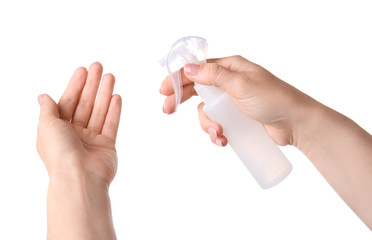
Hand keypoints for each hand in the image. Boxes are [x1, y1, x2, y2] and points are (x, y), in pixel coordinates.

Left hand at [37, 62, 121, 185]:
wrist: (80, 178)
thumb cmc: (59, 153)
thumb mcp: (46, 126)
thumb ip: (48, 109)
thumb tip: (43, 96)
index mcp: (57, 129)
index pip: (67, 102)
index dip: (75, 85)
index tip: (83, 70)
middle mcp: (74, 134)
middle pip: (85, 104)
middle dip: (91, 85)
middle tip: (99, 67)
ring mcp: (92, 140)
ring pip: (99, 111)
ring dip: (104, 93)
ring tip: (110, 76)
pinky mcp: (107, 146)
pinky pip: (111, 124)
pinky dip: (113, 111)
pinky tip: (116, 97)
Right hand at [160, 55, 371, 229]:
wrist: (297, 124)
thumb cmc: (274, 99)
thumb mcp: (241, 84)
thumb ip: (214, 75)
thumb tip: (189, 68)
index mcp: (230, 67)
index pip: (197, 69)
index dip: (178, 78)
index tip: (164, 90)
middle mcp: (229, 82)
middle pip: (197, 89)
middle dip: (182, 101)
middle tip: (167, 110)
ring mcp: (232, 101)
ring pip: (206, 111)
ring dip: (207, 125)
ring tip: (218, 135)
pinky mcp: (237, 118)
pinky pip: (217, 123)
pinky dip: (216, 133)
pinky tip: (223, 140)